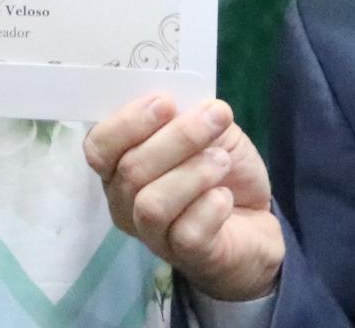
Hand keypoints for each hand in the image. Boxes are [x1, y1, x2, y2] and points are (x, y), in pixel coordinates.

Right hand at [83, 94, 282, 302]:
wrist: (256, 220)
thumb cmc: (220, 168)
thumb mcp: (206, 130)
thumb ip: (187, 113)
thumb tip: (181, 96)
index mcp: (119, 165)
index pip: (98, 146)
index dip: (127, 122)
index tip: (167, 102)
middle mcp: (124, 202)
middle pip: (132, 170)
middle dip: (178, 137)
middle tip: (216, 118)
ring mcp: (151, 234)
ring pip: (152, 204)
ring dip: (193, 173)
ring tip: (222, 160)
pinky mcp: (185, 257)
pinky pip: (187, 232)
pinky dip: (211, 207)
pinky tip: (225, 197)